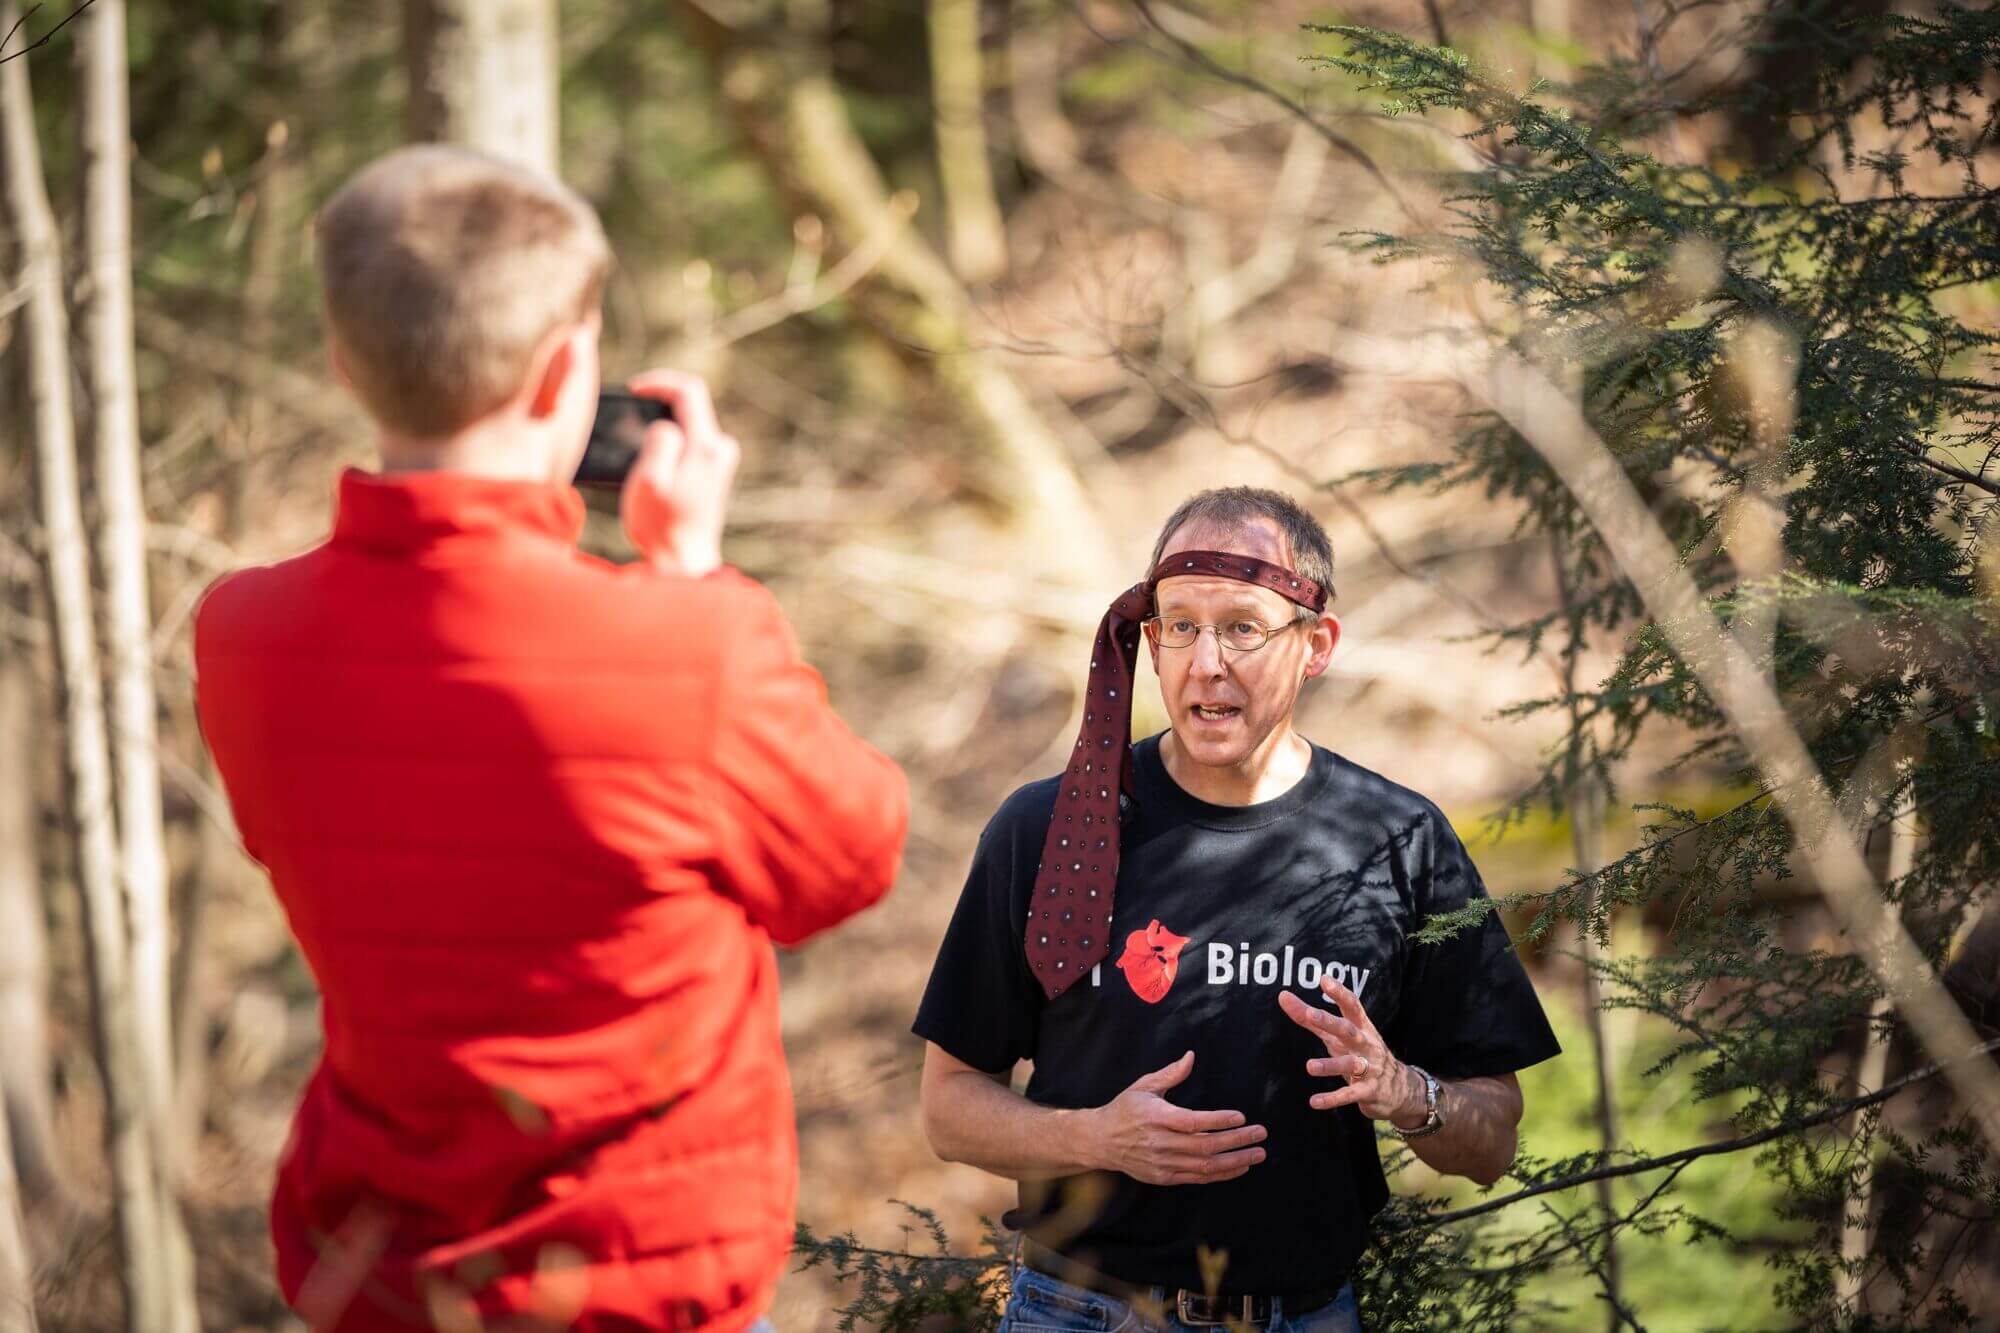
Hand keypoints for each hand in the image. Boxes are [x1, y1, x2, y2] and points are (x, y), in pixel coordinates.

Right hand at [619, 369, 737, 577]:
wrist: (682, 562)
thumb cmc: (661, 525)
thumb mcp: (650, 482)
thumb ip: (659, 443)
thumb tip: (665, 426)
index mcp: (706, 446)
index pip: (688, 390)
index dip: (658, 382)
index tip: (633, 390)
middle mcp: (720, 449)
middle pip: (689, 405)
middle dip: (656, 405)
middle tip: (627, 419)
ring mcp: (719, 462)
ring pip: (687, 424)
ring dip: (660, 424)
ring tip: (632, 444)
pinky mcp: (712, 475)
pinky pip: (688, 443)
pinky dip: (667, 442)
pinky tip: (647, 462)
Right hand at [1081, 1051, 1267, 1185]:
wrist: (1101, 1141)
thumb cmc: (1125, 1109)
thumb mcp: (1144, 1086)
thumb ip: (1170, 1074)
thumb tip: (1191, 1056)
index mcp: (1157, 1117)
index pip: (1193, 1122)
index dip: (1219, 1121)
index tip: (1240, 1117)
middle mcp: (1161, 1143)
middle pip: (1205, 1145)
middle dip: (1237, 1140)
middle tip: (1260, 1133)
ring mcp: (1163, 1163)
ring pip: (1206, 1166)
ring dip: (1235, 1160)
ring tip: (1258, 1153)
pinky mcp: (1165, 1177)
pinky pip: (1198, 1178)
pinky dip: (1221, 1174)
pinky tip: (1239, 1167)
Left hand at [1279, 977, 1426, 1127]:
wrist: (1399, 1089)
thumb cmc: (1361, 1053)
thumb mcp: (1337, 1035)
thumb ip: (1310, 1018)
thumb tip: (1283, 996)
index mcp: (1361, 1027)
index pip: (1352, 1005)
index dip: (1339, 993)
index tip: (1324, 979)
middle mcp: (1366, 1044)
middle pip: (1349, 1030)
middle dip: (1331, 1022)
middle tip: (1311, 1014)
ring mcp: (1370, 1068)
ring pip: (1350, 1064)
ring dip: (1330, 1065)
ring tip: (1310, 1067)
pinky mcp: (1368, 1091)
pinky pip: (1349, 1095)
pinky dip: (1332, 1099)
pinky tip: (1315, 1102)